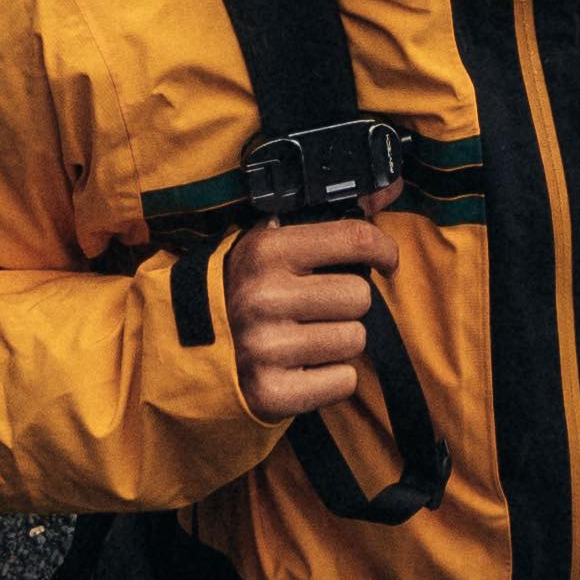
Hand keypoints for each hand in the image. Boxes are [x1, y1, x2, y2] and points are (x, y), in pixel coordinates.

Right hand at [226, 203, 403, 419]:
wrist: (187, 348)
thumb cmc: (246, 289)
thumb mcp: (273, 244)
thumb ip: (333, 221)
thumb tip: (392, 187)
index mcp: (267, 251)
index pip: (354, 239)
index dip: (382, 250)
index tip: (385, 261)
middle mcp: (265, 297)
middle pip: (359, 296)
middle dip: (347, 304)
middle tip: (319, 309)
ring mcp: (266, 347)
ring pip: (354, 340)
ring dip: (340, 342)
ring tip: (307, 338)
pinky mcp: (271, 392)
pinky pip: (343, 381)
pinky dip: (332, 378)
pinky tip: (304, 368)